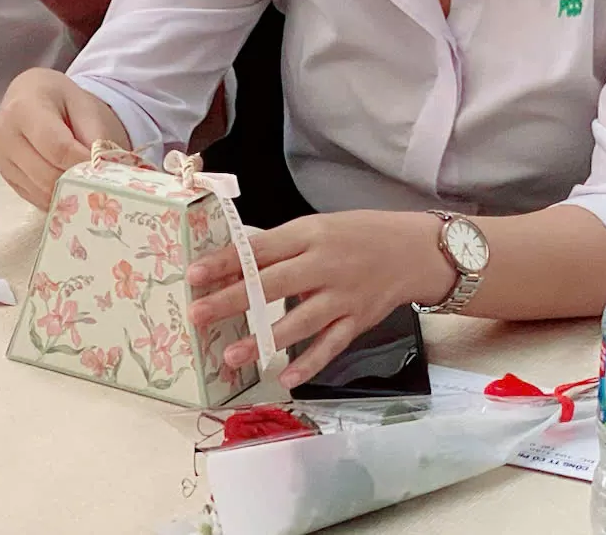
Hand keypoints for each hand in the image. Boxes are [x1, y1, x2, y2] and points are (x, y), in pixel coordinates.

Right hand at [0, 68, 128, 207]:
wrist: (31, 94)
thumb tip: (104, 172)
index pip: (57, 148)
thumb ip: (95, 137)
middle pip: (47, 176)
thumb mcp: (84, 106)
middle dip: (77, 182)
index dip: (83, 163)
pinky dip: (55, 197)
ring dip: (68, 193)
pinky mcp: (4, 175)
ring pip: (41, 192)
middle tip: (100, 181)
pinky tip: (68, 183)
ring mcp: (0, 157)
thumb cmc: (60, 99)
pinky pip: (34, 198)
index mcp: (23, 108)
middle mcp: (4, 134)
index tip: (105, 169)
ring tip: (86, 181)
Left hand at [188, 210, 455, 388]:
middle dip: (231, 301)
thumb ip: (278, 247)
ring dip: (263, 340)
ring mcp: (342, 297)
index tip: (194, 275)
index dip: (225, 262)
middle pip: (271, 284)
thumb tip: (231, 265)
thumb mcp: (314, 228)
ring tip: (231, 356)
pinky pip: (330, 346)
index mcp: (307, 235)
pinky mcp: (358, 321)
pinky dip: (308, 364)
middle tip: (197, 315)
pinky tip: (284, 377)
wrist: (411, 251)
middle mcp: (324, 266)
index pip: (259, 249)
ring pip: (299, 322)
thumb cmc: (353, 236)